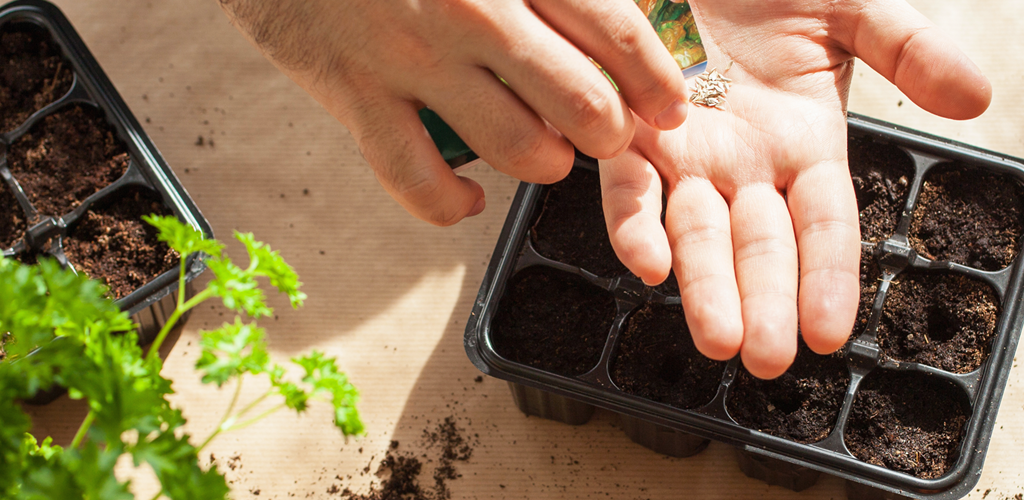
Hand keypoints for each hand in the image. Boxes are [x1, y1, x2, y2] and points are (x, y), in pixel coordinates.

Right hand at [218, 0, 691, 224]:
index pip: (616, 29)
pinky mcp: (355, 94)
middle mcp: (472, 11)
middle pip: (582, 101)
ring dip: (545, 163)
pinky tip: (466, 199)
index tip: (668, 106)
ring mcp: (412, 57)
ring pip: (517, 148)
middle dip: (610, 134)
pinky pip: (418, 180)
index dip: (655, 80)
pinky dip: (450, 205)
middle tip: (609, 136)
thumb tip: (618, 7)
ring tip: (546, 155)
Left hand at [600, 0, 989, 377]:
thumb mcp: (854, 6)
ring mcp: (685, 152)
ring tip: (717, 338)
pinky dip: (634, 224)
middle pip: (760, 247)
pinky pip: (629, 187)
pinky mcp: (627, 129)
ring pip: (697, 233)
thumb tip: (978, 96)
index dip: (827, 277)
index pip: (824, 226)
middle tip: (766, 359)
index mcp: (806, 142)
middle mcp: (745, 162)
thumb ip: (910, 48)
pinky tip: (646, 262)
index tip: (828, 332)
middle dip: (764, 304)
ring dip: (705, 288)